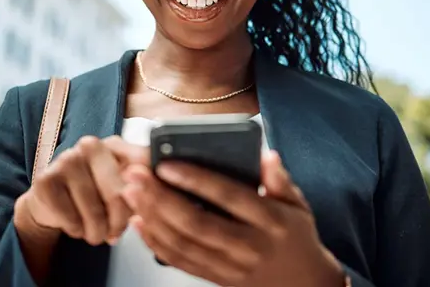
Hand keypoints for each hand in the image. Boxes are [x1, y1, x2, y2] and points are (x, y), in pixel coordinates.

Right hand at [15, 135, 148, 245]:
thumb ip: (143, 186)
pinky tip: (75, 224)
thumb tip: (161, 192)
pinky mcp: (46, 180)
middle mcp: (91, 145)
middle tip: (115, 233)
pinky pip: (72, 220)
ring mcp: (66, 159)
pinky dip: (77, 231)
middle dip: (119, 223)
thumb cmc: (94, 195)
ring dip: (97, 233)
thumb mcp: (122, 187)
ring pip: (95, 212)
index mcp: (116, 144)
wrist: (53, 203)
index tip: (143, 210)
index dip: (146, 195)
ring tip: (95, 231)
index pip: (142, 168)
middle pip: (120, 195)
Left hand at [121, 150, 345, 286]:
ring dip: (151, 217)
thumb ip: (280, 180)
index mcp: (271, 221)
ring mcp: (231, 267)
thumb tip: (265, 155)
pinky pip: (181, 262)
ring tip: (131, 193)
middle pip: (196, 222)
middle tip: (136, 175)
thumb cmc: (298, 238)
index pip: (229, 197)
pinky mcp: (218, 280)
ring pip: (183, 244)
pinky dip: (156, 243)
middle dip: (160, 197)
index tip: (168, 164)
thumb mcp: (299, 205)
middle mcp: (249, 246)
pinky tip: (140, 222)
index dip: (196, 180)